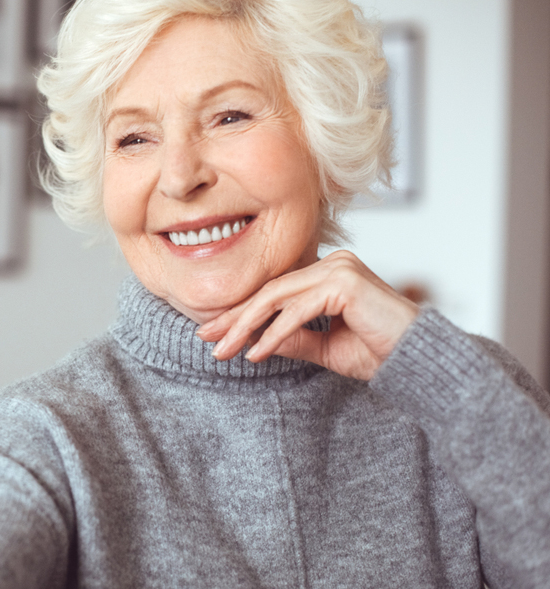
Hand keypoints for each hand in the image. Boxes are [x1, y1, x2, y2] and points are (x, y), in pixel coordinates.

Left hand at [196, 250, 418, 380]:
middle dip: (234, 317)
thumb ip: (292, 340)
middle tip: (206, 339)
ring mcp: (339, 269)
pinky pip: (298, 311)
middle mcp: (333, 263)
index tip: (213, 334)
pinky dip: (274, 333)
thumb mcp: (324, 348)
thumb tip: (253, 341)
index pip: (275, 291)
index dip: (241, 312)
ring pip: (277, 298)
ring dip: (246, 326)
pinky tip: (256, 353)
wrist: (419, 362)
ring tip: (224, 351)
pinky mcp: (344, 283)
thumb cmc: (380, 352)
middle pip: (270, 291)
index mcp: (328, 273)